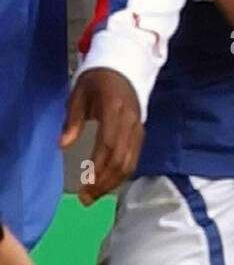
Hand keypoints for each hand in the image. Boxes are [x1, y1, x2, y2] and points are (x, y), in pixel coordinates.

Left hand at [60, 68, 142, 203]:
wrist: (124, 66)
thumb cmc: (97, 80)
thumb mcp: (79, 94)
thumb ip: (72, 120)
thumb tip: (62, 145)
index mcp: (113, 109)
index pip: (108, 144)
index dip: (97, 167)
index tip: (84, 184)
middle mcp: (129, 121)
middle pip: (120, 159)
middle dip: (104, 182)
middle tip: (86, 198)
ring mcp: (138, 128)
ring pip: (129, 162)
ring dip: (112, 182)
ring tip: (95, 196)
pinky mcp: (140, 133)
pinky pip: (134, 158)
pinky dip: (122, 175)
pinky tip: (108, 184)